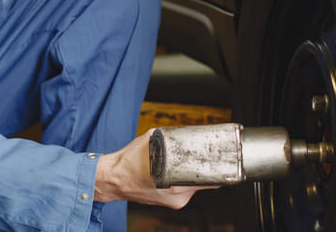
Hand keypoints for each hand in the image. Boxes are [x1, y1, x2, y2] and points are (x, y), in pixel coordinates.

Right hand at [93, 130, 213, 208]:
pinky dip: (183, 179)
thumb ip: (167, 137)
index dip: (217, 170)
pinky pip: (183, 189)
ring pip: (193, 186)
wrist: (113, 179)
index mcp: (176, 185)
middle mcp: (178, 197)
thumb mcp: (150, 141)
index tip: (222, 160)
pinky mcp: (169, 203)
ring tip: (189, 161)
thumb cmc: (129, 161)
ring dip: (193, 174)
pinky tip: (176, 170)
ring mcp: (174, 202)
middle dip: (205, 169)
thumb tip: (180, 132)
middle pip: (203, 183)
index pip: (208, 181)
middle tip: (207, 155)